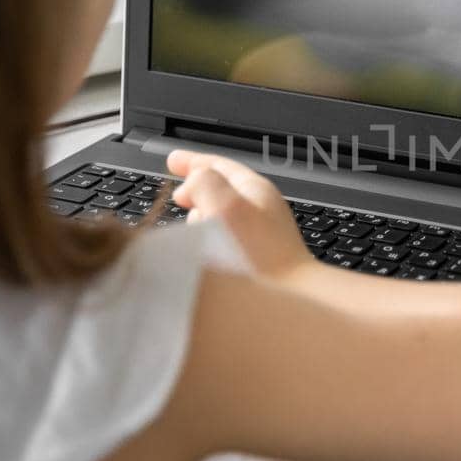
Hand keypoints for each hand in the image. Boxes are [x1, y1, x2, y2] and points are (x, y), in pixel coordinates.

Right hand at [167, 149, 313, 278]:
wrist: (288, 300)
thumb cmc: (260, 256)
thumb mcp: (226, 205)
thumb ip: (204, 183)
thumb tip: (191, 185)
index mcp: (255, 190)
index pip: (220, 166)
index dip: (193, 161)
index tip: (173, 160)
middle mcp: (261, 209)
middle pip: (221, 189)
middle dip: (197, 190)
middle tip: (178, 196)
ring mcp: (260, 235)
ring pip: (222, 215)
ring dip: (202, 217)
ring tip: (189, 223)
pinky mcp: (255, 258)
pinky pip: (225, 239)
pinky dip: (209, 240)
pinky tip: (201, 252)